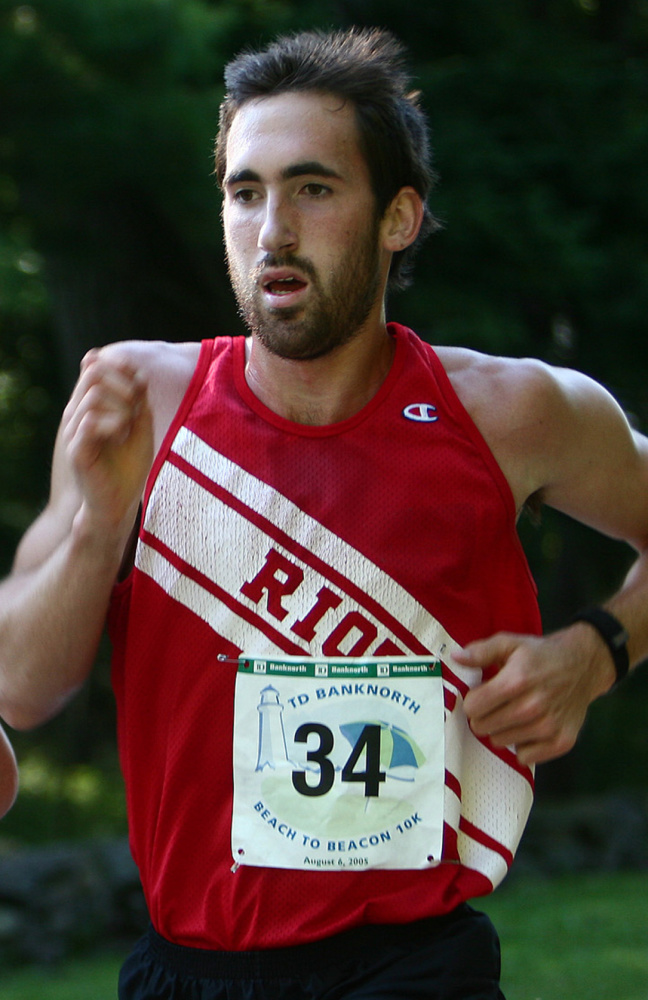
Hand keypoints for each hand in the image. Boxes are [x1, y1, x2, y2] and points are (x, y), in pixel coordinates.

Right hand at [61, 348, 153, 531]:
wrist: (118, 503)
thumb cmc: (129, 467)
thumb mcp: (141, 427)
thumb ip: (139, 401)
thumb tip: (138, 372)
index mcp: (91, 406)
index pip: (96, 365)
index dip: (120, 366)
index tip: (141, 383)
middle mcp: (78, 414)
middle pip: (93, 373)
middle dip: (122, 383)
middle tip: (137, 405)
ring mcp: (75, 431)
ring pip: (92, 395)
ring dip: (120, 405)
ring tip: (130, 424)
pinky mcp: (77, 450)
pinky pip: (89, 421)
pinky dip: (112, 422)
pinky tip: (122, 434)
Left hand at [455, 626, 615, 765]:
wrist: (584, 665)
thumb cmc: (542, 654)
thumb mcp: (511, 643)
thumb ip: (481, 651)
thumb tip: (456, 658)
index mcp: (516, 681)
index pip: (473, 707)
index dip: (473, 700)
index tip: (482, 694)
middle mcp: (532, 707)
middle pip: (483, 727)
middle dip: (484, 715)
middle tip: (497, 704)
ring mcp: (548, 727)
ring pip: (500, 742)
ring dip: (502, 729)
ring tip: (515, 712)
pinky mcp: (561, 742)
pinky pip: (525, 757)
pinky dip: (523, 744)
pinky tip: (530, 727)